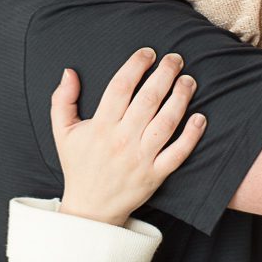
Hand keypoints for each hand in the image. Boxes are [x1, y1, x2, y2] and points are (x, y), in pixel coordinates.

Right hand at [51, 49, 205, 225]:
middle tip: (176, 58)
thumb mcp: (61, 132)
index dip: (136, 65)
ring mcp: (141, 158)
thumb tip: (69, 72)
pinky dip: (192, 135)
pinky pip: (178, 152)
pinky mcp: (156, 175)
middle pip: (148, 99)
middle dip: (165, 74)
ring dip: (180, 98)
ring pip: (166, 122)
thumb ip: (62, 100)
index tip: (148, 53)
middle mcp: (122, 140)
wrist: (90, 207)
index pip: (121, 87)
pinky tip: (200, 117)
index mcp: (100, 127)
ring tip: (188, 80)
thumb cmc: (78, 165)